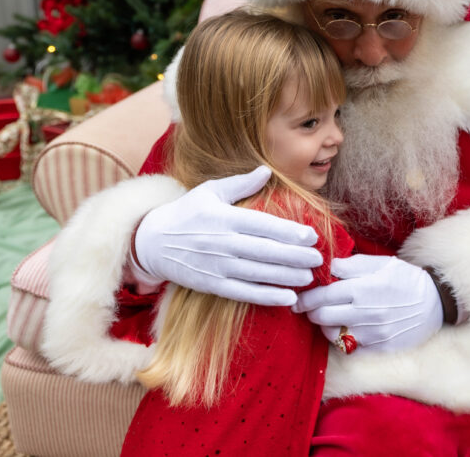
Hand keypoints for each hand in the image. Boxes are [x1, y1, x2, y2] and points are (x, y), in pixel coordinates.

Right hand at [133, 166, 322, 305]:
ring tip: (309, 277)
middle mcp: (222, 242)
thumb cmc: (186, 212)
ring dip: (286, 277)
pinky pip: (243, 293)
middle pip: (264, 251)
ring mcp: (216, 266)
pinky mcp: (211, 284)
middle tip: (318, 258)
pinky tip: (288, 298)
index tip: (311, 235)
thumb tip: (267, 170)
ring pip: (257, 274)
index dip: (288, 231)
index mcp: (224, 217)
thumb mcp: (210, 191)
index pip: (262, 225)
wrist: (152, 241)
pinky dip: (266, 297)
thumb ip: (241, 184)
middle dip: (294, 256)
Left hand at [294, 254, 443, 352]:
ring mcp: (372, 333)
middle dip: (310, 311)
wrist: (435, 304)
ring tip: (328, 316)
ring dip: (324, 325)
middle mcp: (366, 313)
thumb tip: (326, 265)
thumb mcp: (382, 263)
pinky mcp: (378, 347)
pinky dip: (342, 338)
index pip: (322, 295)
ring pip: (331, 334)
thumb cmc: (406, 279)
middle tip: (308, 307)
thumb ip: (352, 264)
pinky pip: (348, 347)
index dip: (305, 298)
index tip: (298, 298)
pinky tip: (346, 328)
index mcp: (364, 288)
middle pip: (321, 316)